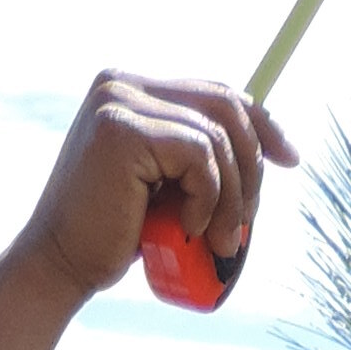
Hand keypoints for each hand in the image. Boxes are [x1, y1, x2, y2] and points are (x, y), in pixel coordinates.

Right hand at [22, 69, 295, 304]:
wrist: (61, 265)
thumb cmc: (115, 233)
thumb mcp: (167, 183)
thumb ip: (196, 152)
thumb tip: (270, 141)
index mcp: (131, 89)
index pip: (214, 92)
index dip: (261, 122)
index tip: (289, 158)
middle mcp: (121, 83)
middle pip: (224, 105)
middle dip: (252, 164)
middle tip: (248, 221)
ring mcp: (118, 102)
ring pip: (216, 137)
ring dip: (231, 196)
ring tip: (219, 240)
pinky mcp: (121, 130)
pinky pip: (199, 155)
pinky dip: (206, 198)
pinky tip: (185, 226)